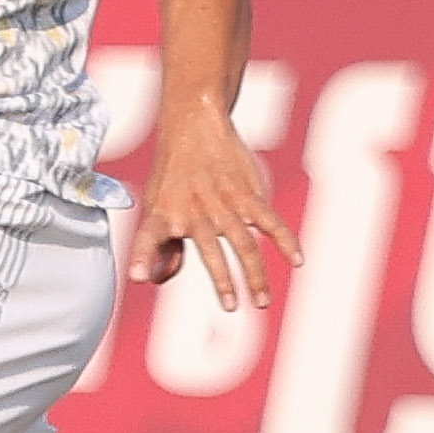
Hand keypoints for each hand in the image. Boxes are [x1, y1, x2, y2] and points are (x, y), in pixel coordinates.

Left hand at [126, 101, 299, 306]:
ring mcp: (223, 202)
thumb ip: (161, 247)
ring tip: (261, 301)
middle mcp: (193, 210)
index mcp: (163, 214)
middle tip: (230, 306)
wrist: (193, 126)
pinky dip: (285, 239)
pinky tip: (297, 260)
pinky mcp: (247, 194)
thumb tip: (154, 279)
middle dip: (221, 279)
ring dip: (255, 273)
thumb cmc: (171, 175)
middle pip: (210, 250)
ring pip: (243, 243)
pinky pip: (269, 220)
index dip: (141, 256)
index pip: (147, 237)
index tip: (136, 276)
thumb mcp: (156, 206)